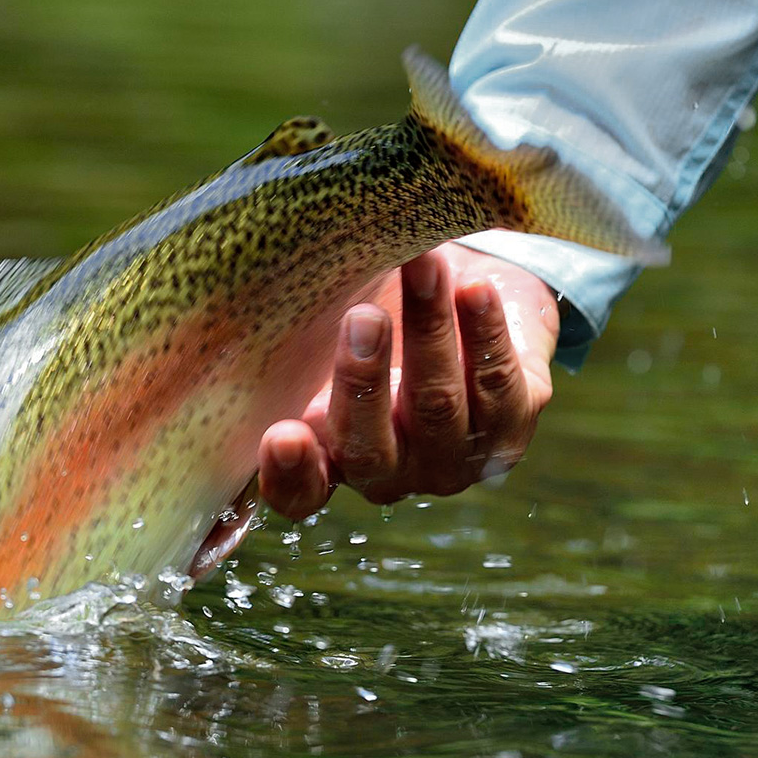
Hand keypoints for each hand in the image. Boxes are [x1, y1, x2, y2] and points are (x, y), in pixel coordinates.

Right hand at [258, 243, 559, 519]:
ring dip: (429, 331)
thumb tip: (248, 293)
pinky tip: (475, 289)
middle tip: (361, 318)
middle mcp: (391, 471)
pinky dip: (484, 332)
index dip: (289, 472)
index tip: (280, 435)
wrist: (459, 292)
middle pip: (369, 447)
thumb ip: (296, 331)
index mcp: (330, 458)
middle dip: (363, 381)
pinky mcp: (510, 426)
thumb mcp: (325, 324)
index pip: (301, 490)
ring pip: (437, 403)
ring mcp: (452, 457)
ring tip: (423, 267)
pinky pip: (497, 382)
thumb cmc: (373, 309)